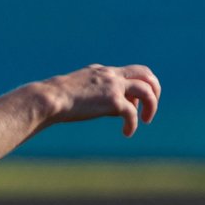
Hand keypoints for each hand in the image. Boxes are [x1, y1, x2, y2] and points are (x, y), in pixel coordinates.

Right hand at [39, 64, 161, 135]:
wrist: (50, 98)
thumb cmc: (55, 99)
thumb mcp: (76, 93)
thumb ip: (90, 96)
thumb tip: (93, 108)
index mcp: (102, 71)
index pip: (128, 72)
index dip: (135, 87)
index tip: (131, 103)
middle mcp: (111, 74)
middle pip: (145, 73)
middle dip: (154, 89)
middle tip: (150, 107)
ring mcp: (113, 86)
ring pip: (146, 89)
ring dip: (151, 105)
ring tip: (146, 120)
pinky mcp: (113, 100)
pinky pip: (132, 112)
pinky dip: (132, 124)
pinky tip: (126, 133)